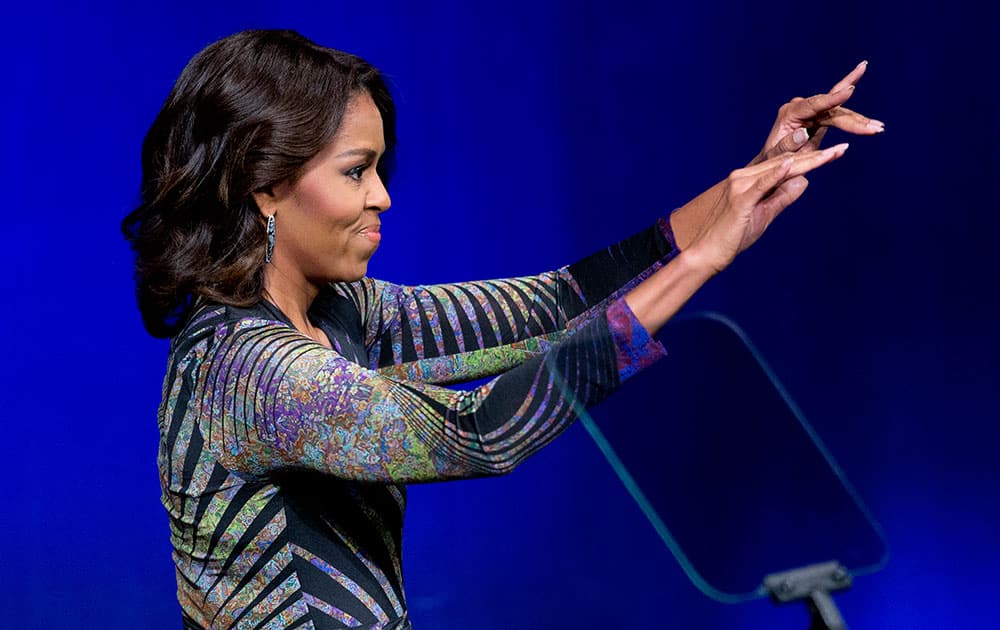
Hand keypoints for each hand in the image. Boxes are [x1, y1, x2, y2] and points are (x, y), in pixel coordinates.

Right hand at [687, 144, 849, 273]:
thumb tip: (803, 181)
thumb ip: (782, 197)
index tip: (838, 152)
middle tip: (843, 147)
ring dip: (806, 161)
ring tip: (831, 154)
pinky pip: (760, 184)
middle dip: (816, 156)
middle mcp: (744, 176)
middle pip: (786, 162)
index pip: (787, 165)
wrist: (707, 253)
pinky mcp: (739, 200)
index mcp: (751, 179)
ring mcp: (740, 186)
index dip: (813, 159)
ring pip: (779, 169)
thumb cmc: (733, 237)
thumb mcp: (765, 214)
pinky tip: (790, 165)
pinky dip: (776, 175)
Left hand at [749, 61, 883, 164]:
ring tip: (878, 128)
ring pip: (839, 111)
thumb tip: (803, 133)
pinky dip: (851, 91)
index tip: (850, 91)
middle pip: (832, 110)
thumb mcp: (776, 156)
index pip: (814, 104)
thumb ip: (788, 145)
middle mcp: (801, 106)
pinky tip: (862, 68)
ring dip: (859, 120)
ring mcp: (811, 109)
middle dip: (854, 120)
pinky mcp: (819, 114)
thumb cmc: (771, 160)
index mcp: (790, 113)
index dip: (833, 99)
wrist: (772, 160)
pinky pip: (838, 104)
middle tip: (875, 128)